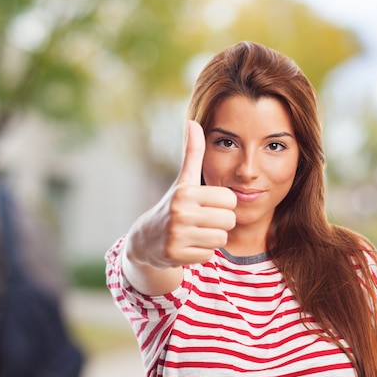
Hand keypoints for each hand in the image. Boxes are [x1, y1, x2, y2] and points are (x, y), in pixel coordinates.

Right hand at [129, 120, 236, 268]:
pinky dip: (201, 252)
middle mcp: (180, 213)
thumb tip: (193, 121)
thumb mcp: (183, 180)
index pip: (230, 199)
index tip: (208, 205)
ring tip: (196, 232)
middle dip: (220, 222)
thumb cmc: (173, 205)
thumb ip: (192, 153)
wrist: (147, 239)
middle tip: (203, 221)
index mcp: (186, 192)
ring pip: (221, 239)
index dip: (223, 204)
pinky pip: (208, 255)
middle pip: (228, 220)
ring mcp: (177, 235)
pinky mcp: (176, 255)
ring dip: (212, 238)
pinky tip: (188, 245)